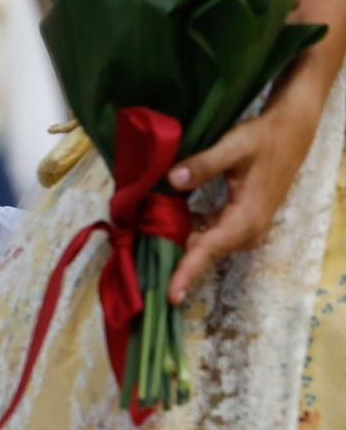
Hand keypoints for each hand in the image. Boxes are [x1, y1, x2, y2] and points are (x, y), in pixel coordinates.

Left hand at [166, 83, 325, 301]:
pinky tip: (167, 219)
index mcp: (246, 218)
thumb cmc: (263, 140)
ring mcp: (245, 230)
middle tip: (140, 257)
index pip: (209, 250)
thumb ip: (203, 164)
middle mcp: (247, 231)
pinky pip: (208, 235)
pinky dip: (188, 231)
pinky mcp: (240, 224)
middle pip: (203, 252)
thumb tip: (172, 180)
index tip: (172, 296)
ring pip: (204, 245)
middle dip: (173, 256)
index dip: (187, 272)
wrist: (289, 134)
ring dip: (178, 241)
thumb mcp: (234, 146)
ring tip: (147, 232)